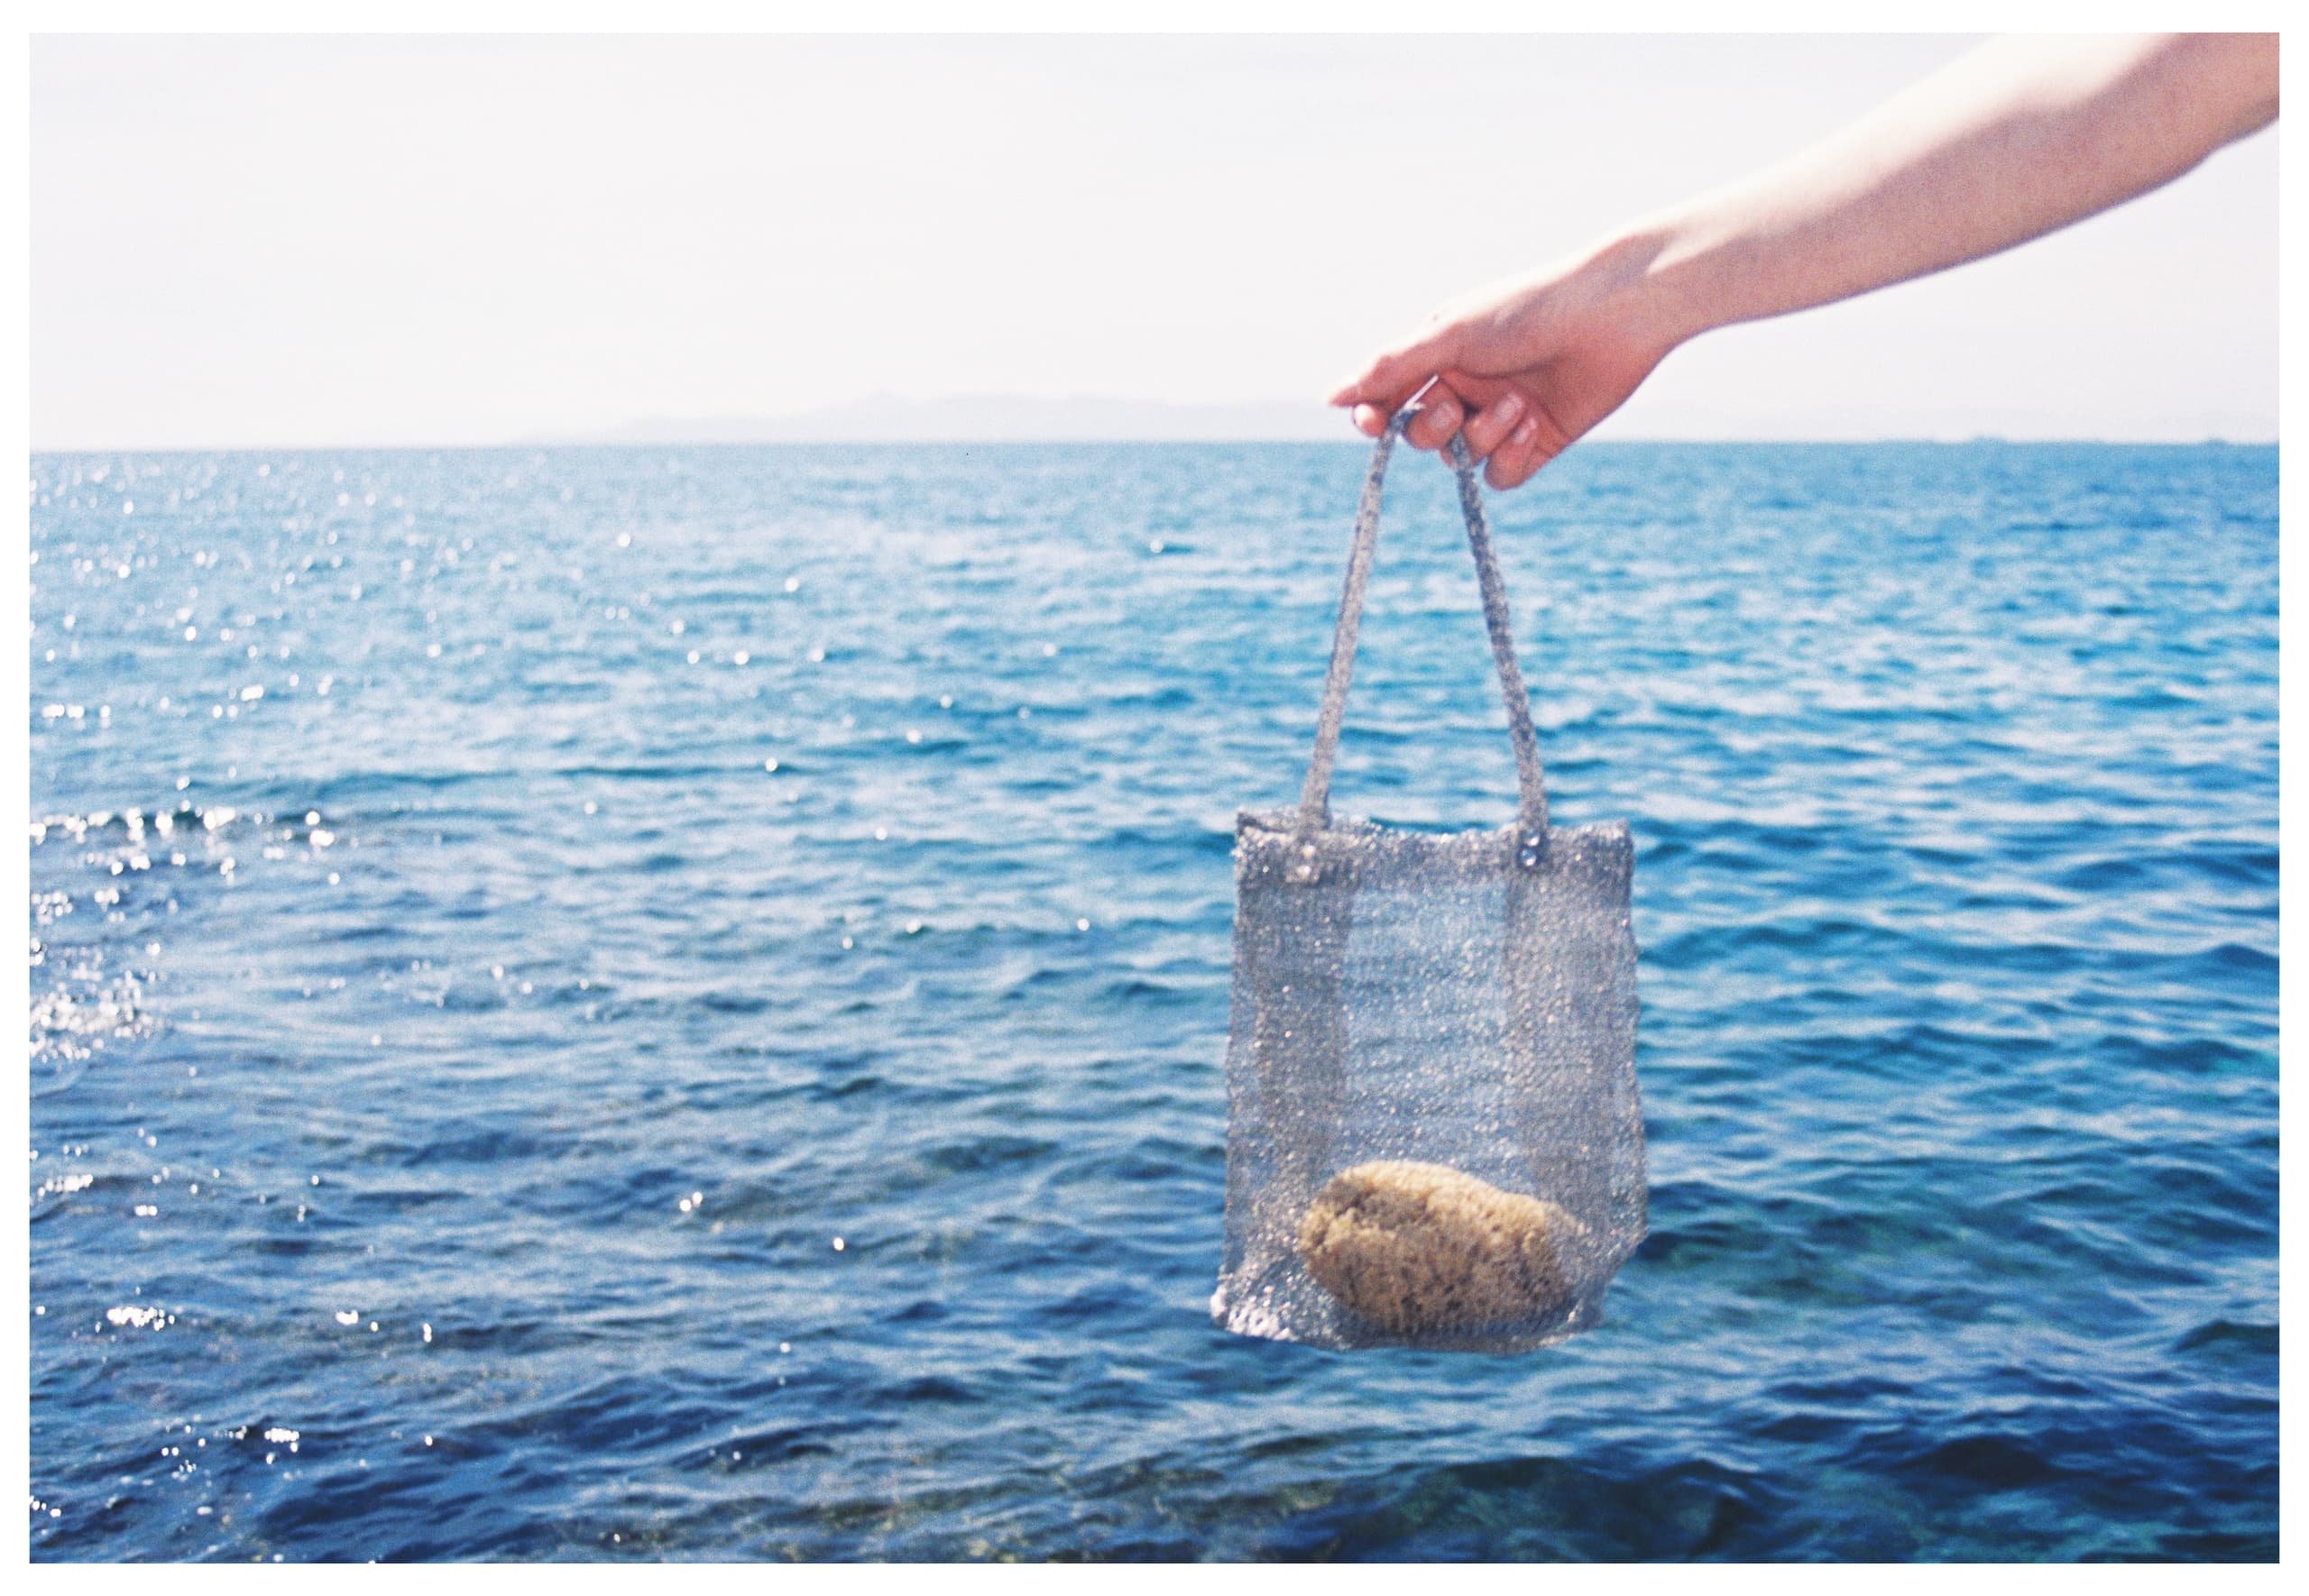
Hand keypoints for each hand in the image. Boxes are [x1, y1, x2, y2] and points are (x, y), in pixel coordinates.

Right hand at [1328, 234, 1688, 489]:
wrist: (1611, 317)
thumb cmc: (1529, 309)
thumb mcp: (1450, 334)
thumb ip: (1391, 368)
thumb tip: (1331, 396)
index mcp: (1439, 356)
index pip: (1389, 399)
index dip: (1375, 417)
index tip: (1372, 423)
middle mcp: (1466, 388)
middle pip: (1420, 435)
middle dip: (1433, 427)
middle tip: (1455, 405)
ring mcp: (1500, 418)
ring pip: (1459, 457)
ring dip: (1482, 436)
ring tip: (1518, 403)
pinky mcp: (1536, 443)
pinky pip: (1500, 475)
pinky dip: (1510, 456)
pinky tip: (1532, 424)